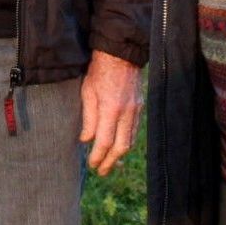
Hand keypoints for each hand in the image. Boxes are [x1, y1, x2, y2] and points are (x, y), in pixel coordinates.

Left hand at [79, 50, 143, 175]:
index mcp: (111, 109)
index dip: (98, 156)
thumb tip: (86, 140)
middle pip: (121, 147)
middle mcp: (126, 112)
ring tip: (109, 163)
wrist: (120, 53)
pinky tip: (118, 146)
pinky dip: (126, 141)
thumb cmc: (99, 71)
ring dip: (119, 155)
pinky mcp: (140, 107)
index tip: (92, 164)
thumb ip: (88, 118)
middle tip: (101, 171)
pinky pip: (134, 130)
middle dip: (111, 162)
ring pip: (130, 140)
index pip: (105, 141)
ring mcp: (136, 110)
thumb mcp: (87, 92)